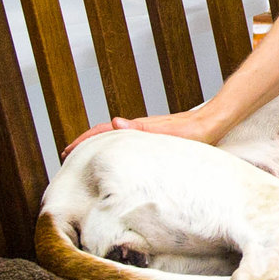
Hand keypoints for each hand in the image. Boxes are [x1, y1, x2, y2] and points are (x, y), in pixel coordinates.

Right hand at [63, 106, 223, 155]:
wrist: (213, 122)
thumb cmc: (195, 130)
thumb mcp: (169, 132)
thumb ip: (143, 128)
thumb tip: (115, 121)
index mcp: (137, 127)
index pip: (102, 132)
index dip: (83, 141)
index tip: (66, 152)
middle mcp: (137, 127)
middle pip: (103, 133)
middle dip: (83, 144)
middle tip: (66, 157)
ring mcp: (145, 131)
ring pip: (113, 137)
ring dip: (97, 146)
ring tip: (84, 158)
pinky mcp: (153, 137)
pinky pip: (126, 142)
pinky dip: (113, 147)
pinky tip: (116, 157)